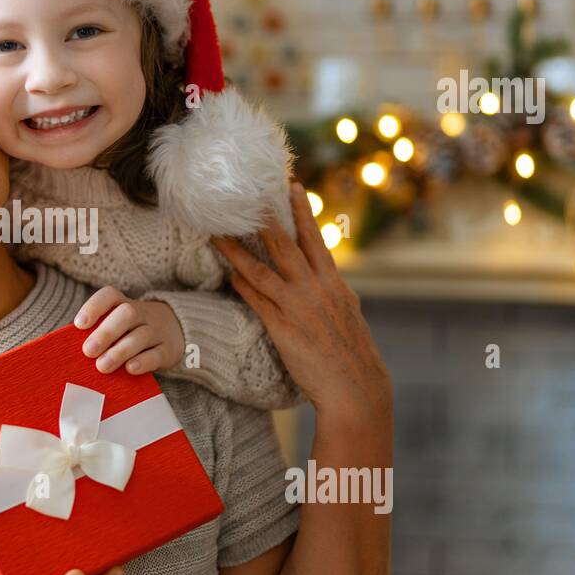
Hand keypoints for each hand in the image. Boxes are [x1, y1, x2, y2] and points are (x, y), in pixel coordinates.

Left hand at [73, 287, 185, 374]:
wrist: (176, 331)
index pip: (109, 296)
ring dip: (120, 351)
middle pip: (127, 314)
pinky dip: (143, 362)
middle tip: (88, 351)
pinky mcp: (168, 350)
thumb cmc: (131, 331)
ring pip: (141, 335)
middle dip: (105, 332)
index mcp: (123, 304)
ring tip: (102, 366)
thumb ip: (96, 333)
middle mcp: (142, 313)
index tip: (79, 325)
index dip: (94, 307)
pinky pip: (157, 354)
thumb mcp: (116, 324)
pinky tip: (129, 369)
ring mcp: (157, 331)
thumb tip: (67, 350)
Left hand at [211, 181, 391, 429]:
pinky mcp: (283, 328)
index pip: (316, 239)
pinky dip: (242, 283)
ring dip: (237, 250)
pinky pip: (256, 300)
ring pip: (262, 269)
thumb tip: (327, 279)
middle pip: (286, 245)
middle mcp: (317, 289)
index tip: (292, 186)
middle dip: (265, 218)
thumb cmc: (352, 354)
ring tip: (219, 232)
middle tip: (248, 194)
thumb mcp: (348, 314)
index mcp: (336, 284)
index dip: (302, 212)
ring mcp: (298, 307)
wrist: (355, 388)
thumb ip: (334, 292)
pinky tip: (229, 272)